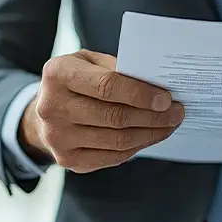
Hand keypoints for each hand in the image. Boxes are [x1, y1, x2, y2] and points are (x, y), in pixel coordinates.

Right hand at [19, 49, 183, 173]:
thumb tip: (157, 85)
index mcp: (57, 74)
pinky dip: (137, 147)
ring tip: (169, 125)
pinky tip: (150, 136)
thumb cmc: (74, 81)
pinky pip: (113, 157)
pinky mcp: (68, 159)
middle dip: (153, 116)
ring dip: (150, 134)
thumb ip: (117, 68)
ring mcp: (59, 138)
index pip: (107, 86)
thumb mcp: (88, 62)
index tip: (166, 99)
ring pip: (118, 140)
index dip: (141, 94)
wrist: (44, 113)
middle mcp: (53, 107)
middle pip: (115, 117)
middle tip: (177, 112)